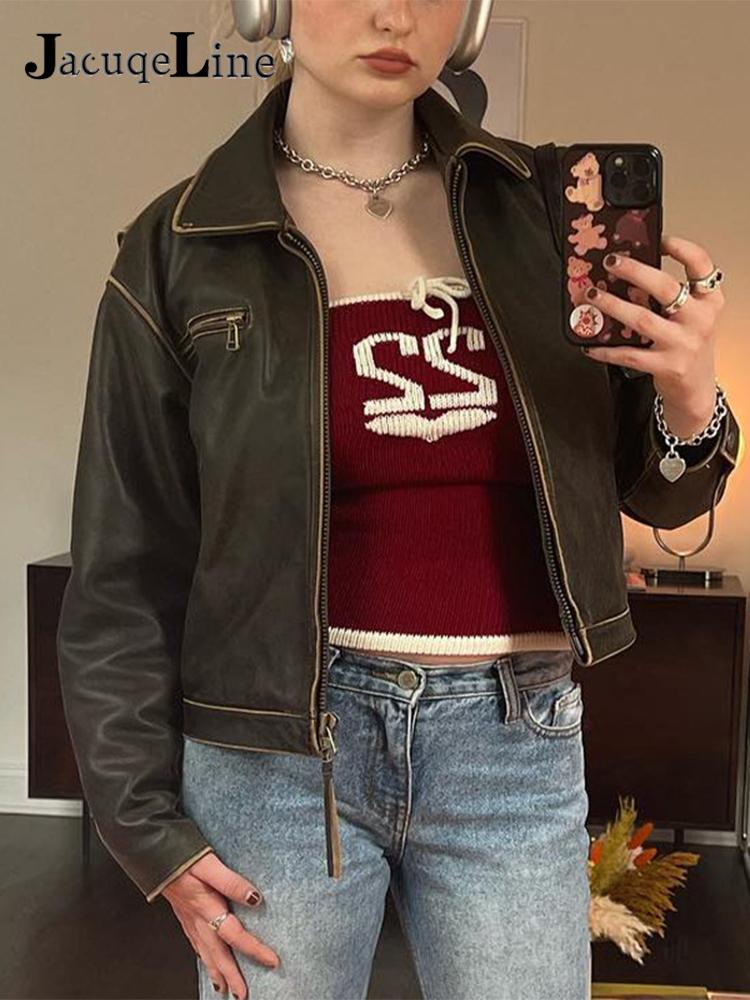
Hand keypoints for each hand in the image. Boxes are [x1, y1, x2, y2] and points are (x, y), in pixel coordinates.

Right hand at [162, 851, 279, 998]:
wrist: (151, 853)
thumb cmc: (179, 855)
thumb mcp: (208, 863)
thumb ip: (231, 881)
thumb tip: (254, 898)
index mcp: (206, 907)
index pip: (235, 935)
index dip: (254, 949)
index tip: (272, 961)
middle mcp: (196, 918)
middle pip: (217, 953)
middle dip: (231, 976)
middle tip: (242, 995)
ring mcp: (188, 919)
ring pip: (204, 953)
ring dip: (216, 972)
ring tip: (224, 988)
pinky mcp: (183, 914)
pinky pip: (195, 943)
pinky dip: (202, 958)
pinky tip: (205, 959)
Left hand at [580, 235, 723, 437]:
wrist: (696, 387)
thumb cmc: (688, 345)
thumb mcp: (690, 316)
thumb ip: (668, 296)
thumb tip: (627, 271)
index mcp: (709, 300)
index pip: (701, 265)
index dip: (680, 248)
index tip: (658, 240)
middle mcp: (700, 320)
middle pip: (666, 288)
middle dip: (634, 271)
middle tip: (611, 262)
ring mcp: (684, 344)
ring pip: (642, 319)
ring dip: (612, 305)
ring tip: (592, 295)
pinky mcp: (667, 366)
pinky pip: (629, 354)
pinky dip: (606, 349)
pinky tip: (590, 343)